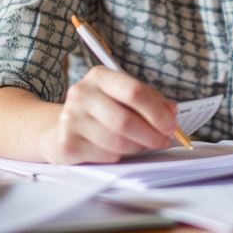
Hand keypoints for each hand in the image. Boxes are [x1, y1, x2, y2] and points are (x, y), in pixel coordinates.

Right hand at [43, 66, 178, 164]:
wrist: (60, 127)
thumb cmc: (100, 109)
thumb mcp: (123, 96)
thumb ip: (149, 100)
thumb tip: (171, 112)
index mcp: (99, 76)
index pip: (134, 91)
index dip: (156, 111)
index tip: (171, 124)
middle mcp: (82, 94)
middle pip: (125, 120)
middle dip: (151, 134)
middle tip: (165, 140)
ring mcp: (71, 119)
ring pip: (117, 141)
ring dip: (138, 146)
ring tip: (144, 144)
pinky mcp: (68, 144)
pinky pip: (106, 156)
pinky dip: (120, 155)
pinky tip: (119, 149)